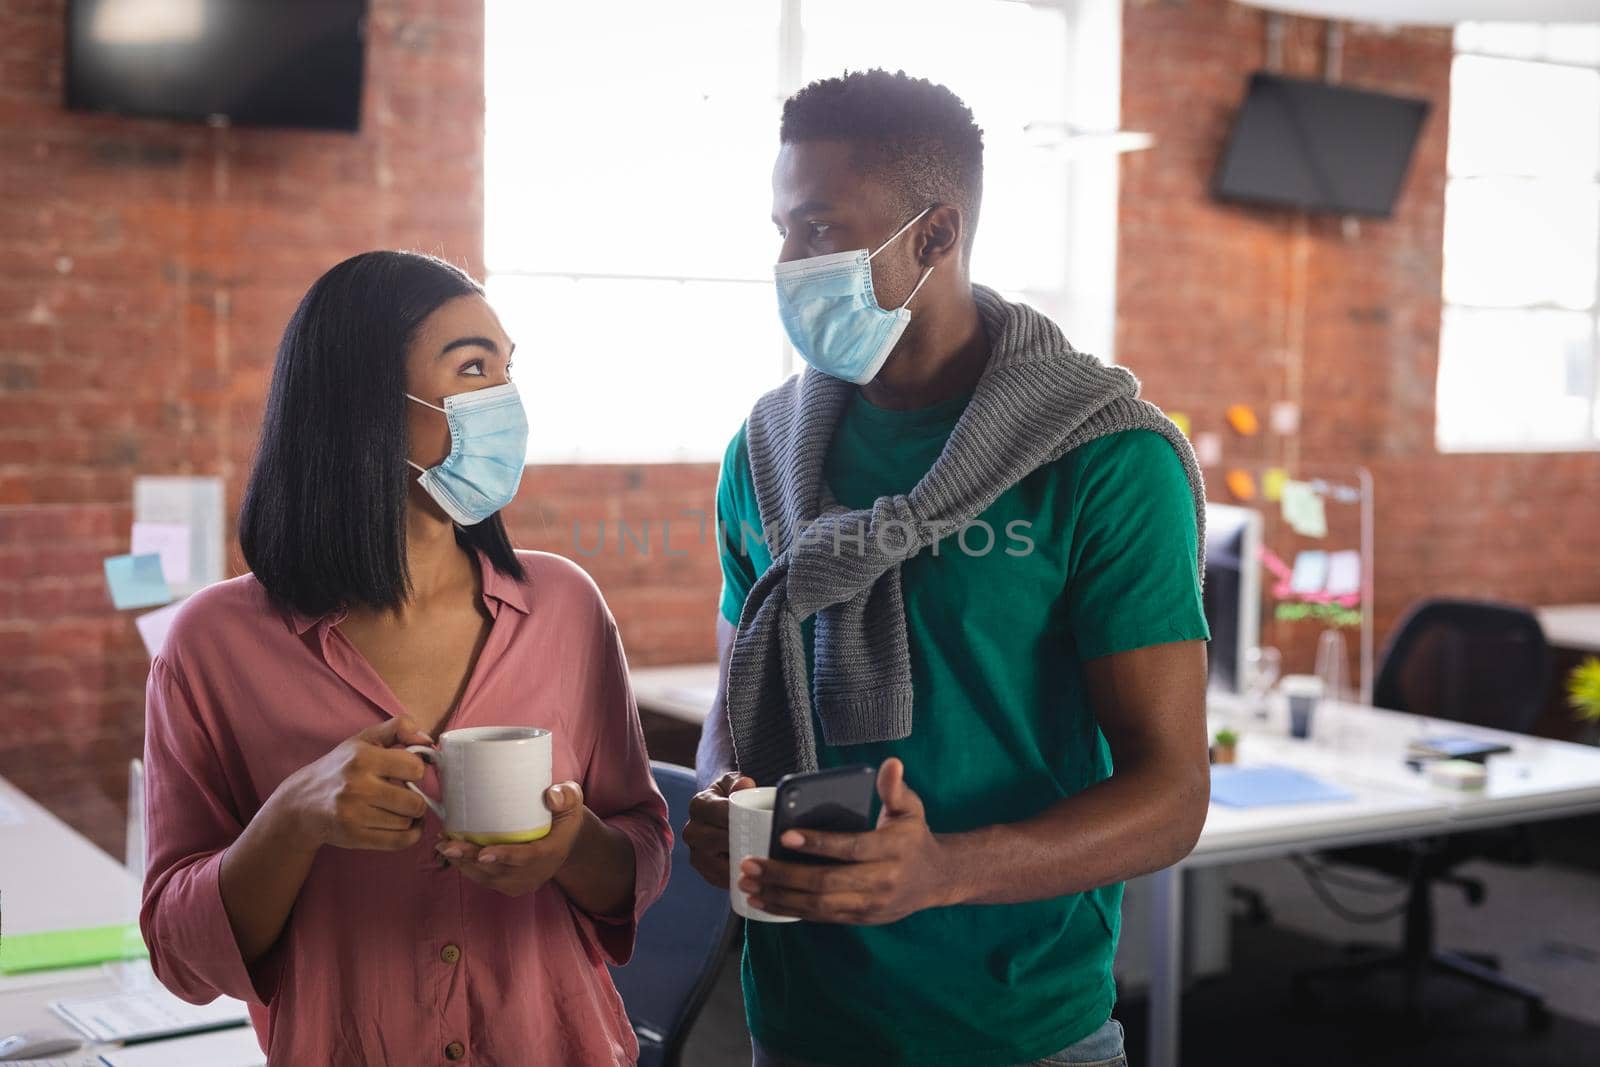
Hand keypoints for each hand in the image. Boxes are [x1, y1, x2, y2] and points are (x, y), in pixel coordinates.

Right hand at [273, 717, 433, 851]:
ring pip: (407, 822)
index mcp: (362, 758)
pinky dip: (411, 835)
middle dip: (417, 799)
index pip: (414, 767)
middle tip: (407, 795)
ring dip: (410, 817)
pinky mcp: (354, 837)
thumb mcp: (364, 739)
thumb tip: (428, 740)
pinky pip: (399, 841)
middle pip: (414, 802)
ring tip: (401, 809)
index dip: (417, 770)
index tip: (408, 772)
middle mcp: (357, 787)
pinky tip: (406, 825)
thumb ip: (398, 728)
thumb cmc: (340, 768)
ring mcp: (354, 815)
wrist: (301, 803)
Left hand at [434, 781, 585, 897]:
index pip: (527, 858)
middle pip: (499, 871)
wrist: (566, 838)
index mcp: (552, 852)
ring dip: (463, 863)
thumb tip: (550, 796)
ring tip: (442, 843)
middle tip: (447, 845)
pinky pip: (485, 879)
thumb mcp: (572, 799)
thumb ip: (565, 795)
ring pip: (487, 878)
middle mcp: (536, 873)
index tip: (483, 853)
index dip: (505, 856)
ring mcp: (522, 882)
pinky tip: (451, 851)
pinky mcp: (510, 884)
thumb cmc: (564, 813)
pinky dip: (466, 866)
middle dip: (470, 859)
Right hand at [683, 771, 755, 886]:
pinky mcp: (702, 869)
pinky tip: (750, 876)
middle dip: (740, 844)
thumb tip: (745, 785)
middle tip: (764, 847)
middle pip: (717, 840)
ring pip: (716, 863)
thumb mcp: (734, 783)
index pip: (719, 812)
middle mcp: (692, 829)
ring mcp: (694, 851)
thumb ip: (740, 782)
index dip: (739, 819)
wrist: (721, 814)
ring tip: (760, 864)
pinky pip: (717, 878)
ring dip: (737, 865)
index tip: (760, 824)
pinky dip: (734, 879)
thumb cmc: (731, 797)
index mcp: (699, 804)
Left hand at [740, 758, 953, 924]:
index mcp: (892, 850)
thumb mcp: (911, 809)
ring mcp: (869, 905)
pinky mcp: (859, 918)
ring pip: (819, 904)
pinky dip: (790, 910)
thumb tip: (890, 763)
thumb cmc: (914, 837)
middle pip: (826, 882)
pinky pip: (820, 917)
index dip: (818, 844)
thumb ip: (895, 788)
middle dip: (784, 874)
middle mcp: (881, 881)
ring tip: (749, 883)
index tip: (786, 836)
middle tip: (750, 864)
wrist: (935, 879)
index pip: (851, 848)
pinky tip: (765, 901)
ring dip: (780, 896)